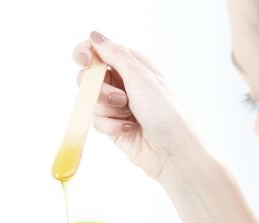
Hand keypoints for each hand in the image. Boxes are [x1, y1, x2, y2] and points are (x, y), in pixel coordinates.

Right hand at [72, 31, 203, 181]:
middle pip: (89, 77)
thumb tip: (94, 36)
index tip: (85, 62)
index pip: (99, 51)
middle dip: (99, 89)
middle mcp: (125, 83)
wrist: (173, 150)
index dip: (86, 54)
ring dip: (109, 110)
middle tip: (120, 99)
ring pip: (91, 101)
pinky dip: (112, 126)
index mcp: (133, 65)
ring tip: (130, 115)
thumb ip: (114, 54)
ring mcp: (118, 106)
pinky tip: (130, 130)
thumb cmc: (164, 111)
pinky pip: (97, 122)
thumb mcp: (139, 76)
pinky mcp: (114, 126)